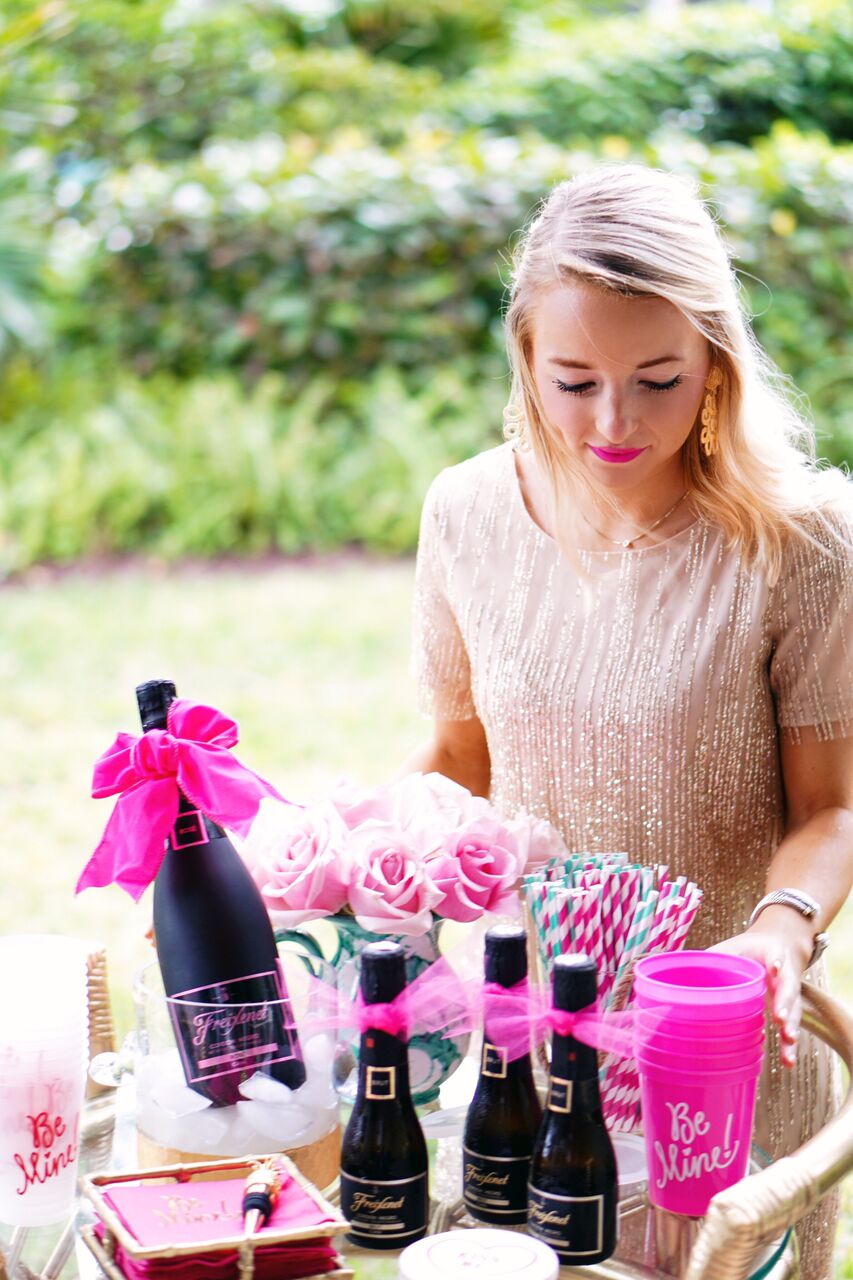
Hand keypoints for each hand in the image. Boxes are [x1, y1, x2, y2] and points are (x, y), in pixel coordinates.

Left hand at [708, 917, 811, 1068]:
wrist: (778, 946)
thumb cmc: (747, 951)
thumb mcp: (730, 948)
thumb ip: (710, 961)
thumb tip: (674, 975)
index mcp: (769, 953)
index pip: (775, 956)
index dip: (775, 962)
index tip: (775, 968)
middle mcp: (785, 974)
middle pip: (788, 988)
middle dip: (785, 1003)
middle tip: (780, 1018)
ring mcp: (789, 993)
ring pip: (794, 1011)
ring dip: (791, 1027)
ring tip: (788, 1041)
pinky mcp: (790, 1010)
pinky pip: (791, 1027)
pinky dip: (789, 1046)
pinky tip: (788, 1062)